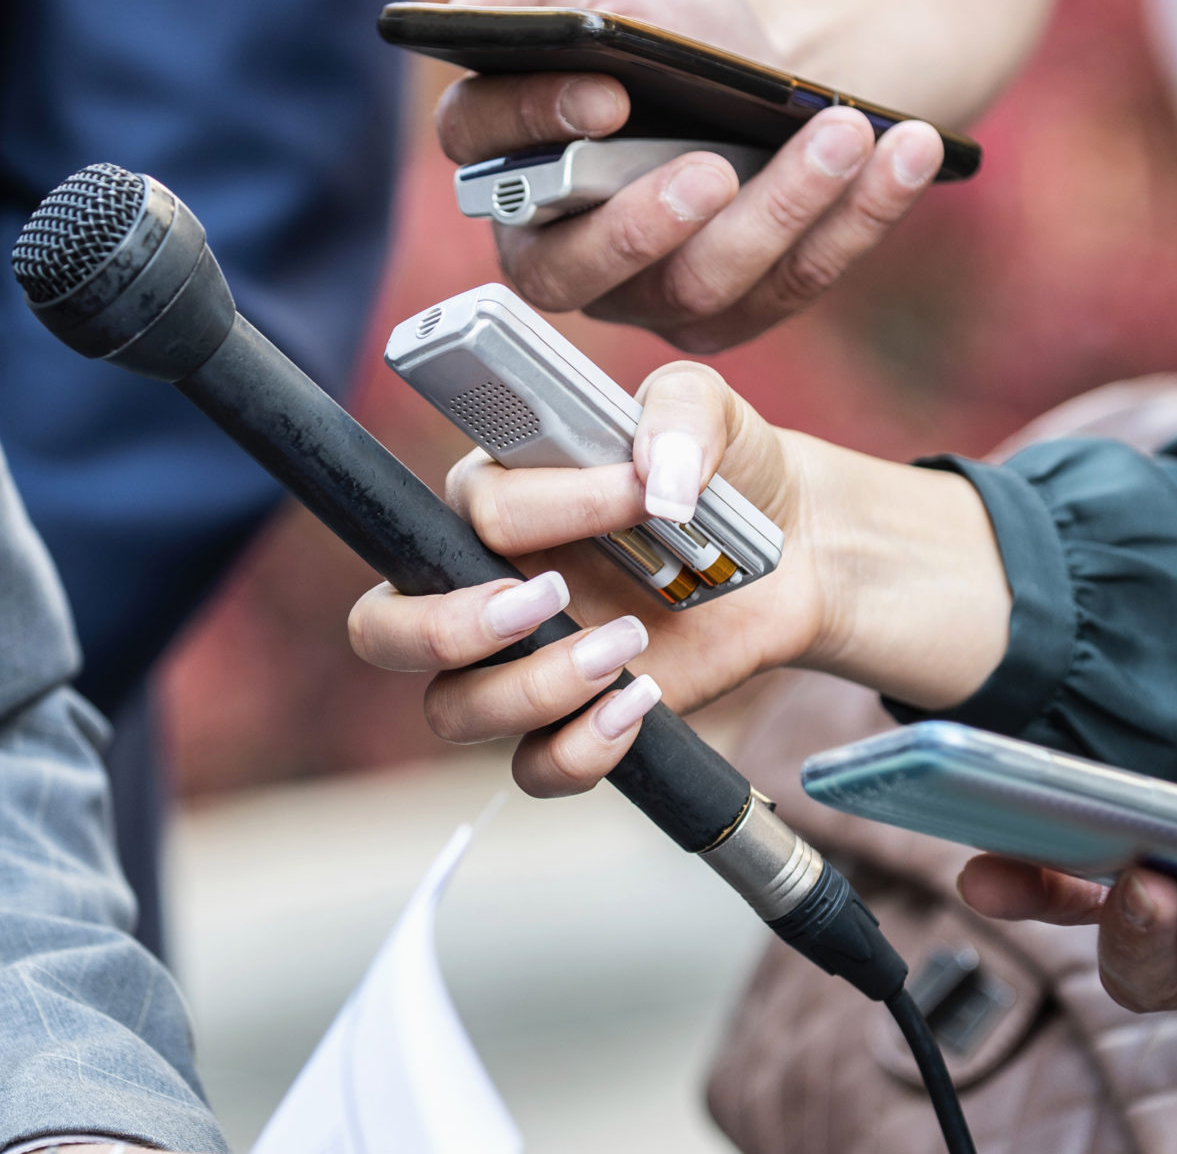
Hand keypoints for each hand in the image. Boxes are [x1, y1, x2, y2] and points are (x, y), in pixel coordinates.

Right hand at [345, 359, 1008, 795]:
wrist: (793, 548)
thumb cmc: (722, 469)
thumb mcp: (706, 409)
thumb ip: (679, 413)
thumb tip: (661, 477)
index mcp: (490, 498)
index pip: (473, 511)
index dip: (550, 509)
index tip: (639, 495)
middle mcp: (479, 584)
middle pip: (384, 632)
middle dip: (447, 630)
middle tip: (549, 602)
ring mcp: (517, 661)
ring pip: (454, 710)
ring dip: (537, 689)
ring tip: (629, 646)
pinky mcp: (568, 718)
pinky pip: (534, 768)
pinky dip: (583, 750)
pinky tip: (644, 703)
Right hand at [437, 0, 944, 352]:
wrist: (760, 63)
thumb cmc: (662, 21)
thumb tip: (476, 4)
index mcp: (503, 164)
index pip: (490, 165)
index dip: (539, 132)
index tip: (608, 93)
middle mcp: (557, 249)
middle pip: (577, 271)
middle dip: (647, 224)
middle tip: (712, 169)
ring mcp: (647, 293)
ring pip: (698, 284)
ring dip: (778, 209)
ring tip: (840, 131)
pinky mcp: (735, 311)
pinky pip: (795, 284)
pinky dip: (859, 217)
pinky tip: (905, 150)